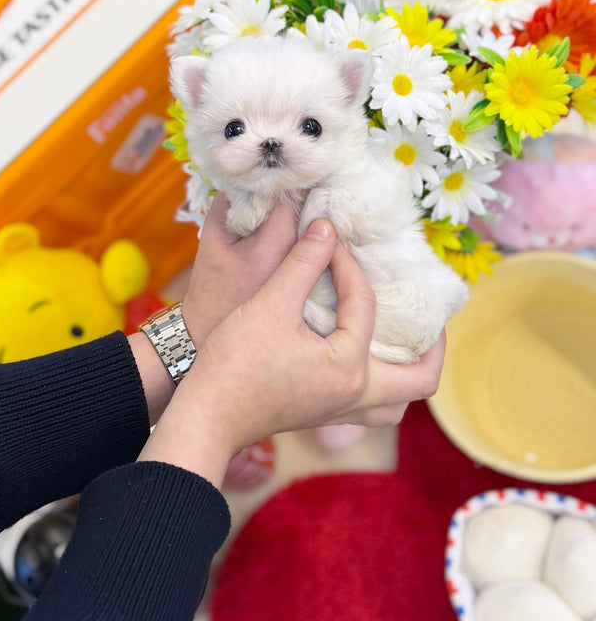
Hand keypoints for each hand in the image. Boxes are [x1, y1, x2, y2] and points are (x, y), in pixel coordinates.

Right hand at [138, 217, 445, 485]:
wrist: (206, 414)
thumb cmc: (236, 362)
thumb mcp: (271, 303)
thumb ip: (304, 261)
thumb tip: (327, 226)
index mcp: (350, 368)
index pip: (365, 304)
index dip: (348, 264)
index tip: (329, 239)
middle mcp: (355, 395)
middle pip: (420, 381)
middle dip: (432, 347)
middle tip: (428, 316)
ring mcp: (340, 410)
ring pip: (397, 402)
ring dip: (409, 372)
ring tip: (405, 340)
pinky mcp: (323, 413)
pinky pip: (373, 405)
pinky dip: (382, 382)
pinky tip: (362, 352)